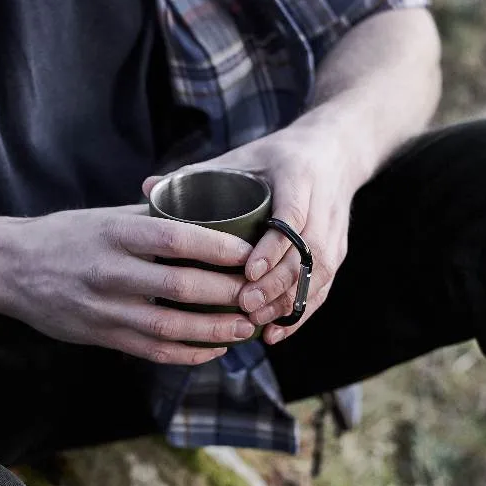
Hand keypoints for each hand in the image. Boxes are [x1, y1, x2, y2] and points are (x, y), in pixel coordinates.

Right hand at [0, 205, 256, 364]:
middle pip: (181, 287)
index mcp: (116, 233)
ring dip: (215, 330)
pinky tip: (215, 348)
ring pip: (171, 327)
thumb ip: (152, 215)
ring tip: (247, 327)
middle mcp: (111, 271)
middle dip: (228, 294)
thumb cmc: (65, 236)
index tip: (251, 251)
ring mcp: (105, 309)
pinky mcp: (101, 336)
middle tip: (260, 295)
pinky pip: (153, 351)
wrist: (9, 268)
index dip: (219, 247)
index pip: (178, 239)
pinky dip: (189, 353)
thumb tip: (205, 205)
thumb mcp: (106, 216)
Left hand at [143, 120, 359, 343]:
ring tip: (254, 321)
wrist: (332, 153)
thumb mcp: (242, 157)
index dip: (272, 248)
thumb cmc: (275, 158)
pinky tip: (274, 333)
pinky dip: (299, 314)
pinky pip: (323, 289)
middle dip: (276, 285)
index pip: (292, 218)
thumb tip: (146, 187)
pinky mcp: (339, 253)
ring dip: (286, 302)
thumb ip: (198, 174)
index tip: (247, 271)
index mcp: (299, 177)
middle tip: (244, 304)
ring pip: (318, 275)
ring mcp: (334, 232)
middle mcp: (323, 206)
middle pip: (308, 254)